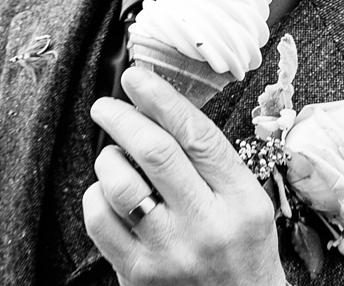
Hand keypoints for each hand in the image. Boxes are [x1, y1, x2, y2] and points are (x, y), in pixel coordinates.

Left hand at [84, 68, 287, 285]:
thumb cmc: (241, 252)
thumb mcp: (246, 203)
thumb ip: (209, 160)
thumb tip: (158, 106)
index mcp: (241, 202)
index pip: (196, 135)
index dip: (160, 98)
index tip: (137, 78)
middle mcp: (207, 227)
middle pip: (154, 151)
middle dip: (121, 117)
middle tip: (107, 106)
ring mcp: (170, 252)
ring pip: (119, 183)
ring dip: (108, 158)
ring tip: (114, 157)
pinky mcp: (137, 273)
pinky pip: (99, 219)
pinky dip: (96, 195)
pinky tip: (109, 194)